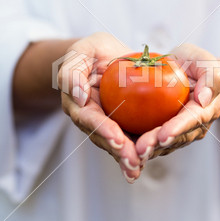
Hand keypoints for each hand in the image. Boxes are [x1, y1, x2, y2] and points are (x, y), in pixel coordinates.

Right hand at [58, 32, 141, 182]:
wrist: (108, 55)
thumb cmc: (92, 51)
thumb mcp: (81, 51)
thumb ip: (72, 71)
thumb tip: (79, 97)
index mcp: (78, 103)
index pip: (90, 119)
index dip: (103, 130)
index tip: (118, 140)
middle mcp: (91, 118)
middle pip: (103, 138)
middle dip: (118, 152)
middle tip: (133, 162)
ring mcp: (107, 124)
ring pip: (116, 144)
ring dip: (127, 158)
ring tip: (137, 169)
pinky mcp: (123, 125)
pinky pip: (131, 138)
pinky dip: (139, 150)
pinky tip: (147, 160)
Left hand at [135, 43, 219, 161]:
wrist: (180, 68)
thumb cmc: (193, 62)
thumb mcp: (203, 60)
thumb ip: (210, 77)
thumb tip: (203, 99)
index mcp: (207, 110)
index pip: (193, 121)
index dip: (178, 129)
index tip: (164, 135)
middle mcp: (194, 126)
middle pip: (176, 138)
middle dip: (158, 145)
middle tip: (141, 149)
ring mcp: (178, 132)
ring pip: (162, 145)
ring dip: (148, 150)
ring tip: (131, 153)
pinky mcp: (162, 133)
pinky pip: (150, 142)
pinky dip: (137, 146)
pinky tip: (122, 149)